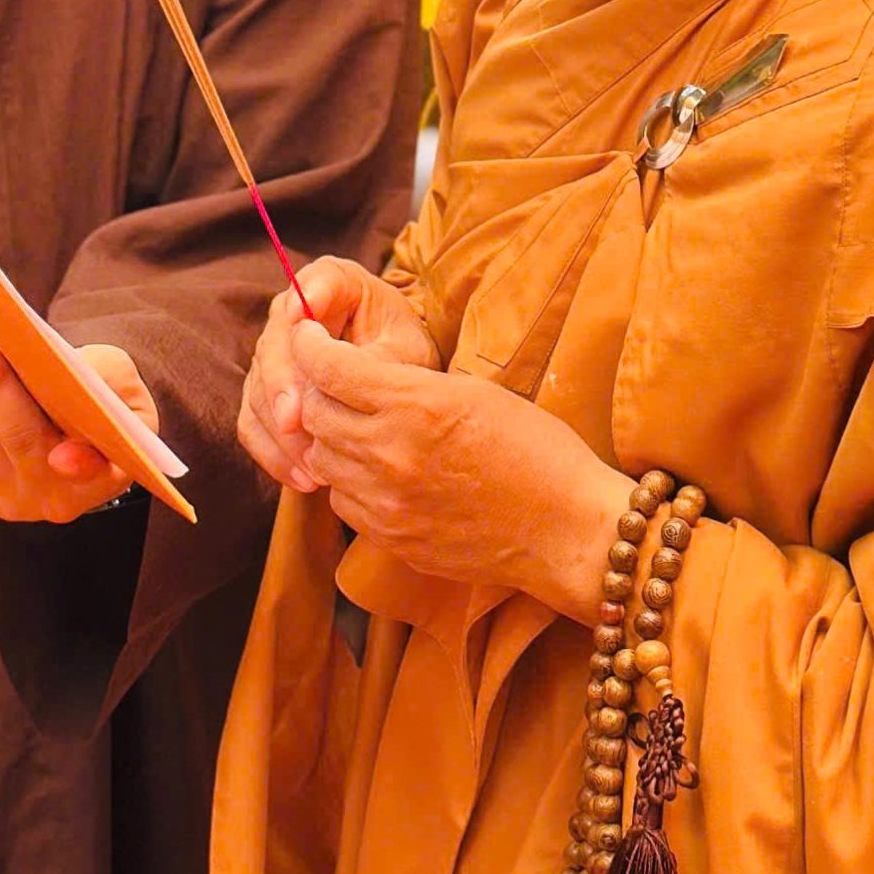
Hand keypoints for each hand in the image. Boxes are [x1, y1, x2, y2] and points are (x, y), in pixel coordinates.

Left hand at [0, 302, 158, 523]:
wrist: (73, 436)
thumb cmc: (103, 403)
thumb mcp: (125, 389)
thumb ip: (105, 379)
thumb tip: (69, 368)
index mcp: (101, 478)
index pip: (92, 474)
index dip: (80, 464)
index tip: (63, 455)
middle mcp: (52, 498)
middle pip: (16, 436)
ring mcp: (5, 497)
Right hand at [239, 257, 437, 493]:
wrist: (401, 387)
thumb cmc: (406, 358)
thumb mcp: (407, 353)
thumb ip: (376, 359)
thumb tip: (336, 376)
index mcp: (336, 284)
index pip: (316, 280)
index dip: (303, 297)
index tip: (298, 316)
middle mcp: (293, 313)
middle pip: (275, 344)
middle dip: (281, 385)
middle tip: (296, 421)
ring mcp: (272, 354)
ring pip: (259, 390)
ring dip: (281, 432)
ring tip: (314, 466)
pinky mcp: (264, 393)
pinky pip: (253, 423)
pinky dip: (274, 453)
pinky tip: (305, 479)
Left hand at [289, 322, 631, 620]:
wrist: (567, 529)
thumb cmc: (535, 450)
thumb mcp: (473, 392)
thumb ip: (408, 384)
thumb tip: (356, 373)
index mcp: (418, 405)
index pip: (330, 368)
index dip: (310, 345)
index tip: (307, 335)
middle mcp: (392, 453)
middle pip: (314, 413)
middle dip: (316, 390)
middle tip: (329, 380)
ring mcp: (387, 503)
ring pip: (322, 459)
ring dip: (330, 438)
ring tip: (356, 426)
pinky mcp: (390, 539)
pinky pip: (342, 501)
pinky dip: (348, 481)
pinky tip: (377, 471)